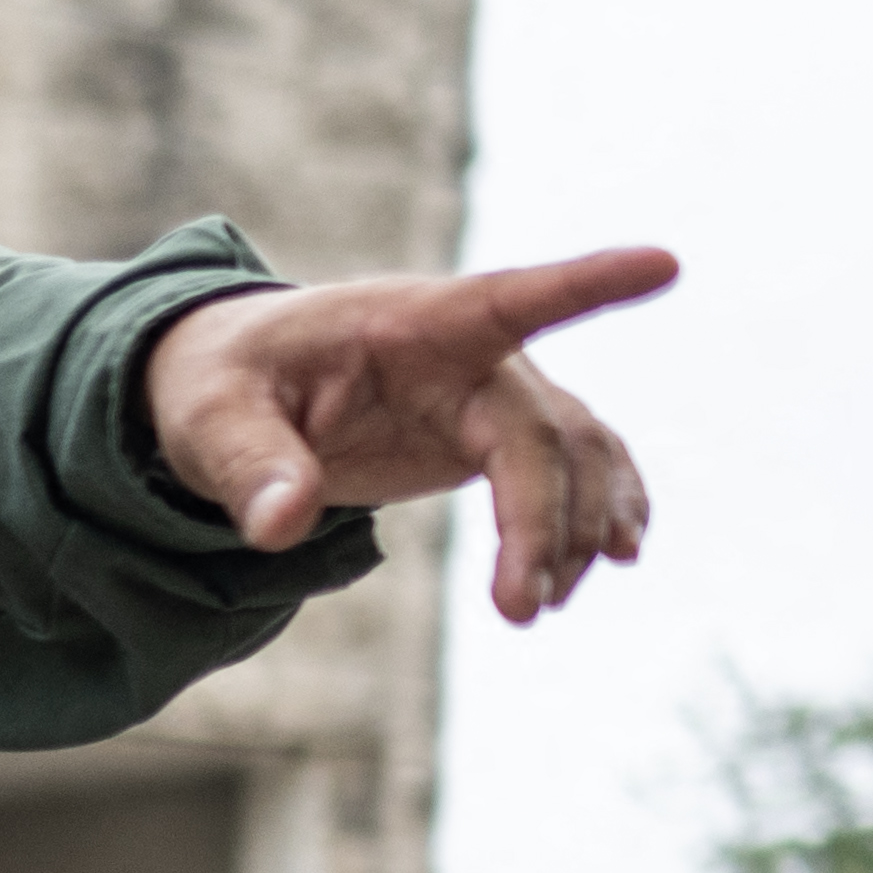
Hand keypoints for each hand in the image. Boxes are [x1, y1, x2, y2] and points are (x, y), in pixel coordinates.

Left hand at [140, 250, 671, 622]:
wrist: (238, 385)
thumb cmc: (223, 382)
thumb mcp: (208, 418)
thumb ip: (248, 464)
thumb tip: (281, 526)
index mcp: (412, 321)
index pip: (510, 296)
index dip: (586, 284)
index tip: (664, 262)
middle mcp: (472, 351)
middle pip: (541, 429)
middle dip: (545, 518)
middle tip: (521, 610)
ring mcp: (491, 392)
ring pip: (574, 452)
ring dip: (575, 528)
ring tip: (538, 607)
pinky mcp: (492, 434)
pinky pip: (569, 466)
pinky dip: (591, 512)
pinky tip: (609, 560)